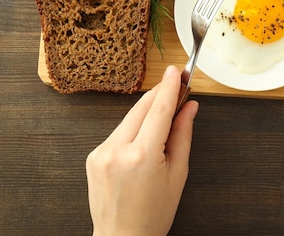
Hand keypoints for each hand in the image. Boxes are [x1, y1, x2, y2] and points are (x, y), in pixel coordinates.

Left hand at [86, 65, 198, 235]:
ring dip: (146, 112)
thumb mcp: (178, 173)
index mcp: (142, 156)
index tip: (175, 71)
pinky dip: (133, 128)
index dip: (169, 87)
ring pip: (129, 118)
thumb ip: (182, 134)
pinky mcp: (94, 155)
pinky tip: (144, 137)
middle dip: (159, 93)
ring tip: (164, 117)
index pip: (158, 109)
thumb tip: (189, 107)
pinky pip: (118, 131)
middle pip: (141, 108)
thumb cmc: (154, 212)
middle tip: (175, 82)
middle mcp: (117, 150)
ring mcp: (101, 152)